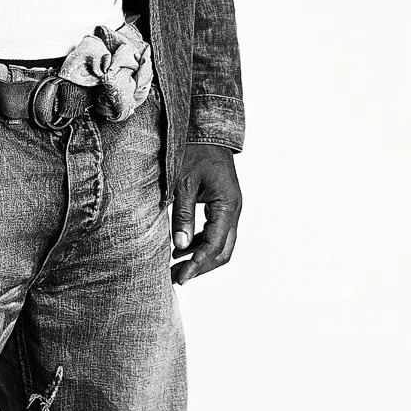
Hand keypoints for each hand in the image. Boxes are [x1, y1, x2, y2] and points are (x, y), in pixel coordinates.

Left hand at [171, 143, 240, 284]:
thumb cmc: (194, 152)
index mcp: (227, 204)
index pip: (214, 244)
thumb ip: (183, 215)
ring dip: (200, 257)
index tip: (180, 277)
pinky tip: (180, 249)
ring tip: (175, 268)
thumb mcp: (183, 183)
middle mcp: (234, 209)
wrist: (207, 131)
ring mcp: (231, 208)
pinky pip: (216, 232)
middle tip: (177, 278)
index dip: (197, 264)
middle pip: (223, 250)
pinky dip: (200, 244)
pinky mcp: (223, 206)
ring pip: (221, 244)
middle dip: (200, 267)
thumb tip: (180, 246)